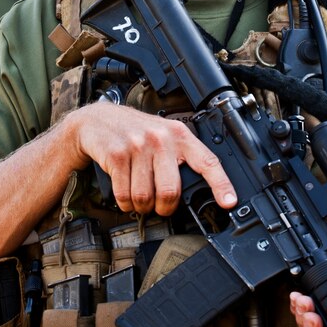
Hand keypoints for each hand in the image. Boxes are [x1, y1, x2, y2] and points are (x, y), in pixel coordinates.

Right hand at [71, 101, 236, 215]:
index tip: (229, 202)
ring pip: (145, 198)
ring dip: (141, 206)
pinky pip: (125, 196)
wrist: (96, 120)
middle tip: (159, 205)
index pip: (206, 161)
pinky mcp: (117, 154)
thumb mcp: (162, 136)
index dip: (221, 184)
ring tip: (139, 196)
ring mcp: (138, 145)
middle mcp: (161, 138)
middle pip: (171, 192)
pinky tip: (125, 193)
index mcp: (179, 134)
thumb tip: (198, 190)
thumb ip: (180, 157)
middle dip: (164, 207)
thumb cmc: (134, 132)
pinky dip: (124, 203)